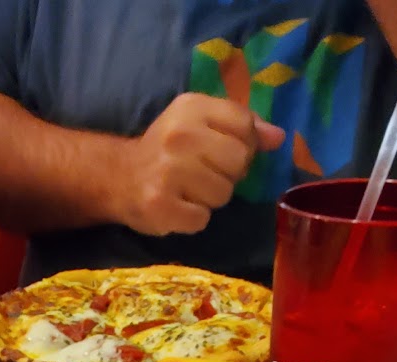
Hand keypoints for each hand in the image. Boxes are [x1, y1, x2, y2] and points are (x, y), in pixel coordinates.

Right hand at [117, 92, 283, 235]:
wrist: (118, 176)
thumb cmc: (168, 149)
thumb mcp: (201, 123)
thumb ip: (241, 125)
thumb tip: (278, 137)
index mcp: (191, 107)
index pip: (244, 125)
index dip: (243, 143)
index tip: (220, 149)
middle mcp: (179, 135)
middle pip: (239, 161)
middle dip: (228, 172)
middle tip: (203, 172)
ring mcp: (168, 171)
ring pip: (223, 193)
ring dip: (210, 198)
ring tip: (188, 189)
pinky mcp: (160, 205)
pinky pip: (202, 219)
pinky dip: (192, 218)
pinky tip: (177, 205)